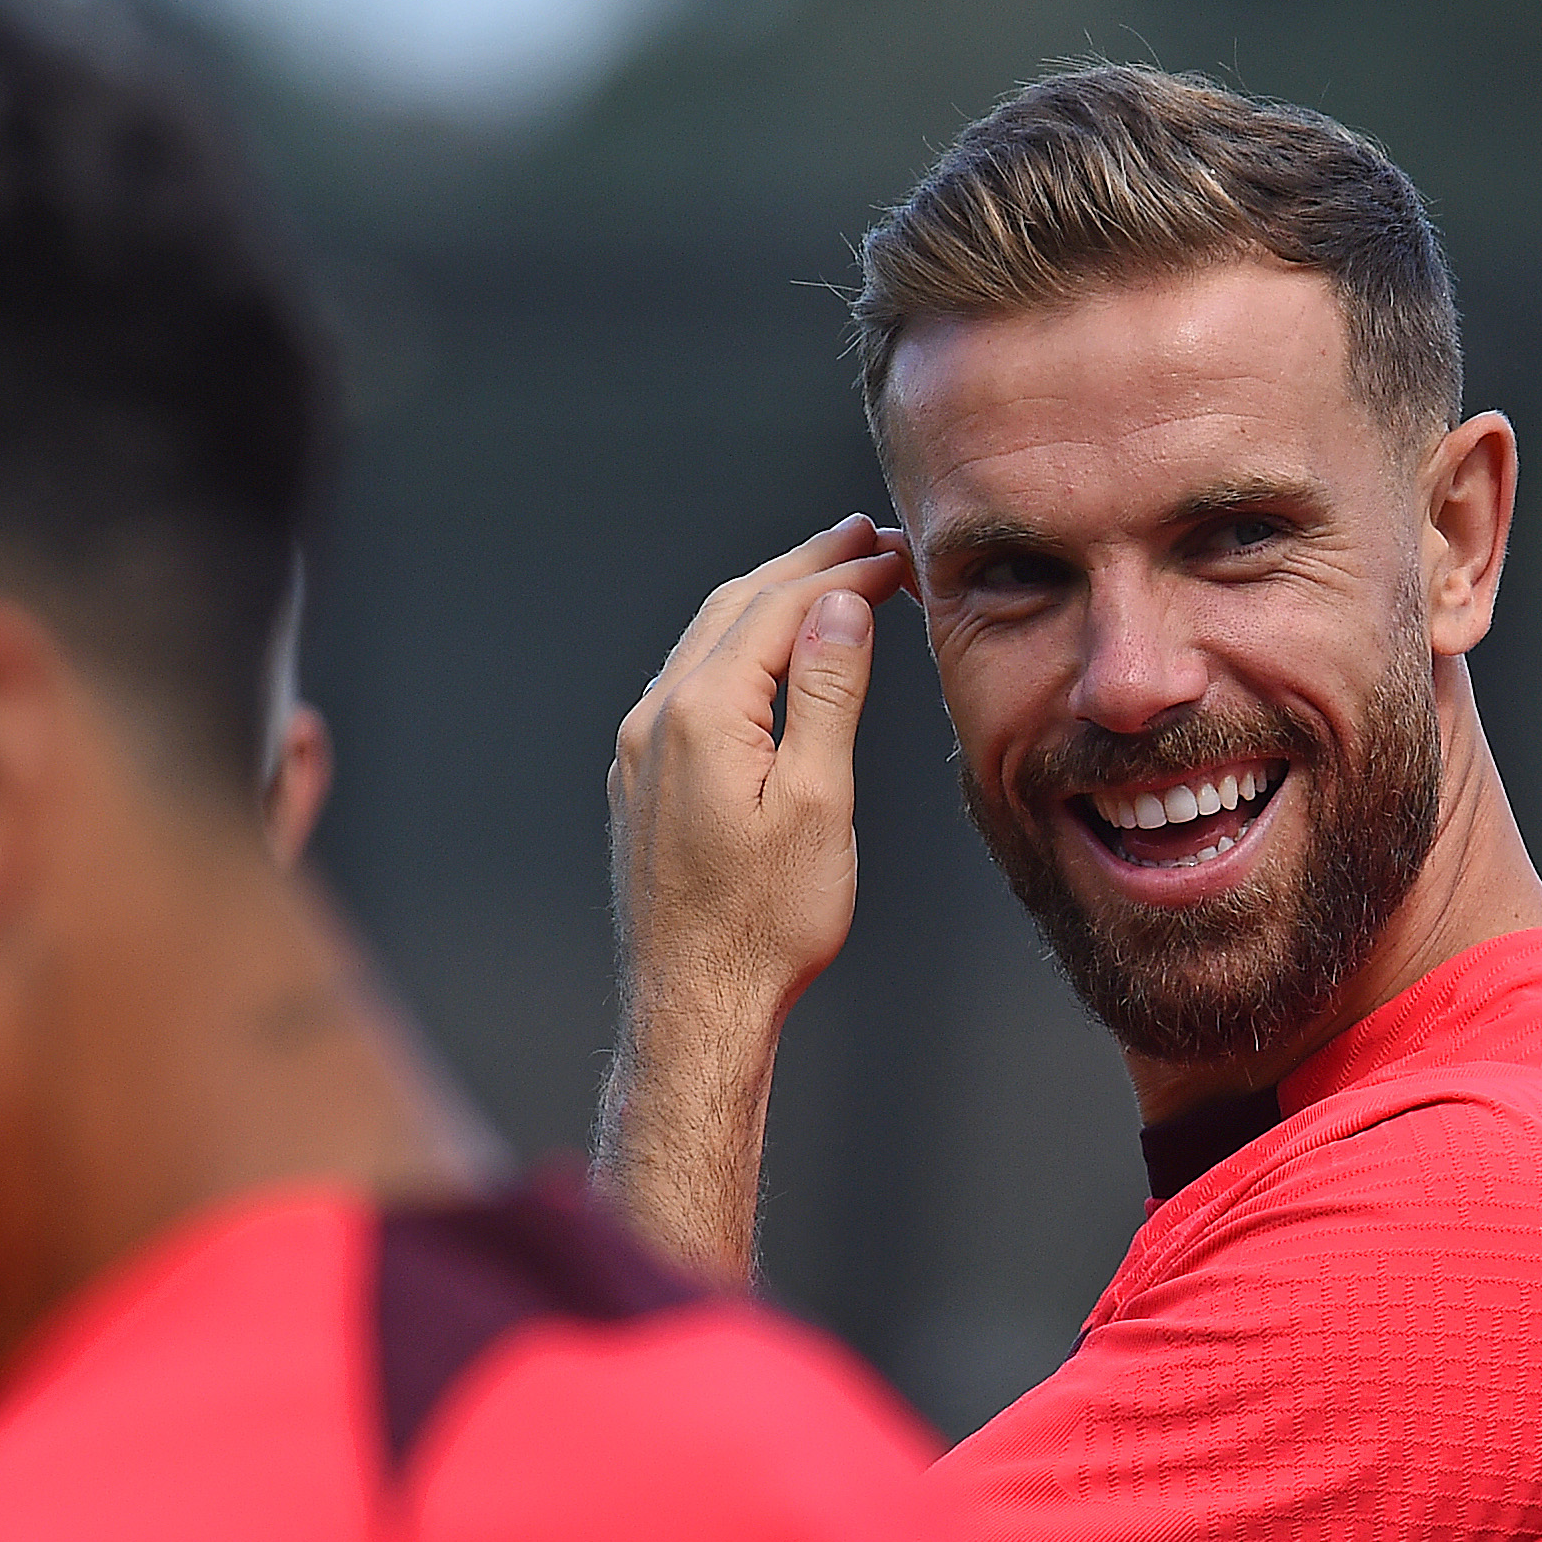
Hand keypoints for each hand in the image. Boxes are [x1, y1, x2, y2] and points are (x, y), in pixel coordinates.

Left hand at [597, 514, 910, 1277]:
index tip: (900, 555)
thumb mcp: (818, 803)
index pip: (781, 608)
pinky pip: (691, 679)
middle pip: (735, 606)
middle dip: (805, 564)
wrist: (693, 1006)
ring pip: (707, 639)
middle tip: (866, 535)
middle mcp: (656, 716)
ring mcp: (640, 747)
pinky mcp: (642, 778)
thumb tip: (839, 608)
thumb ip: (827, 694)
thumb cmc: (765, 923)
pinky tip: (770, 653)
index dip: (845, 572)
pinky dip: (739, 644)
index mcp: (702, 713)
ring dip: (770, 600)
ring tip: (828, 576)